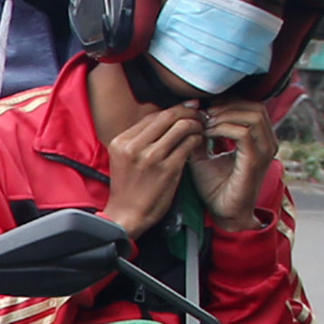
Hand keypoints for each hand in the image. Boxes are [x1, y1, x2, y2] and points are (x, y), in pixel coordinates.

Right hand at [103, 101, 199, 236]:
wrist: (127, 216)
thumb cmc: (129, 188)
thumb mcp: (125, 158)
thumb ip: (140, 139)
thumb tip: (167, 119)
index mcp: (121, 142)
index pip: (152, 115)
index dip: (173, 109)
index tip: (187, 108)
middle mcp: (134, 147)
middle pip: (167, 116)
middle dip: (188, 111)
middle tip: (200, 113)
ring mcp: (151, 158)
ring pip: (181, 127)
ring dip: (196, 124)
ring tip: (202, 127)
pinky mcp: (167, 169)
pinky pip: (188, 145)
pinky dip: (198, 139)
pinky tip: (200, 142)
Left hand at [191, 100, 274, 227]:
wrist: (224, 214)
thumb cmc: (215, 188)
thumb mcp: (204, 157)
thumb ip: (200, 137)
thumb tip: (190, 118)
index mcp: (259, 138)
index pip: (251, 106)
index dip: (228, 102)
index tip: (205, 108)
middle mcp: (267, 142)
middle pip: (254, 106)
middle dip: (227, 105)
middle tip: (204, 113)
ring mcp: (264, 150)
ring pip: (252, 115)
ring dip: (225, 115)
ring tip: (205, 123)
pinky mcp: (256, 160)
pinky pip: (243, 133)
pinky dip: (223, 128)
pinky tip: (208, 133)